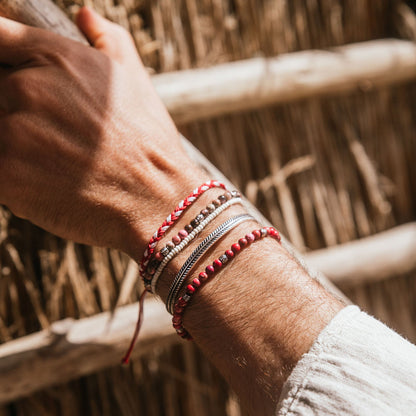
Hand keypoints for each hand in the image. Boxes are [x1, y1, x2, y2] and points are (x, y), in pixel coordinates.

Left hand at [0, 8, 204, 255]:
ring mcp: (12, 132)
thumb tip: (84, 14)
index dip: (1, 54)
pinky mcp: (6, 176)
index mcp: (55, 57)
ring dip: (15, 142)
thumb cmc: (149, 143)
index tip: (10, 72)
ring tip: (56, 159)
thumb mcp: (136, 78)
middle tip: (53, 133)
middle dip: (14, 107)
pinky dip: (14, 172)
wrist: (157, 199)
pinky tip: (48, 180)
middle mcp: (27, 88)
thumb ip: (107, 37)